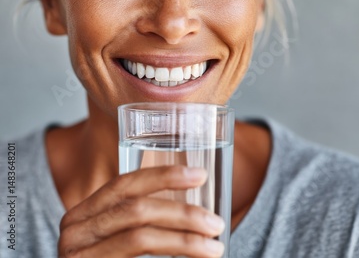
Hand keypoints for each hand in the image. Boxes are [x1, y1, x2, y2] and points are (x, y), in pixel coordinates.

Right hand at [58, 166, 225, 257]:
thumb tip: (199, 213)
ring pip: (140, 238)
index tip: (200, 176)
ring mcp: (79, 256)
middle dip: (183, 214)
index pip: (124, 184)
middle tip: (216, 223)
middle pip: (136, 210)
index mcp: (84, 214)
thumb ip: (142, 220)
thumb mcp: (117, 236)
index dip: (163, 176)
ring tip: (214, 247)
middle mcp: (75, 232)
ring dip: (184, 241)